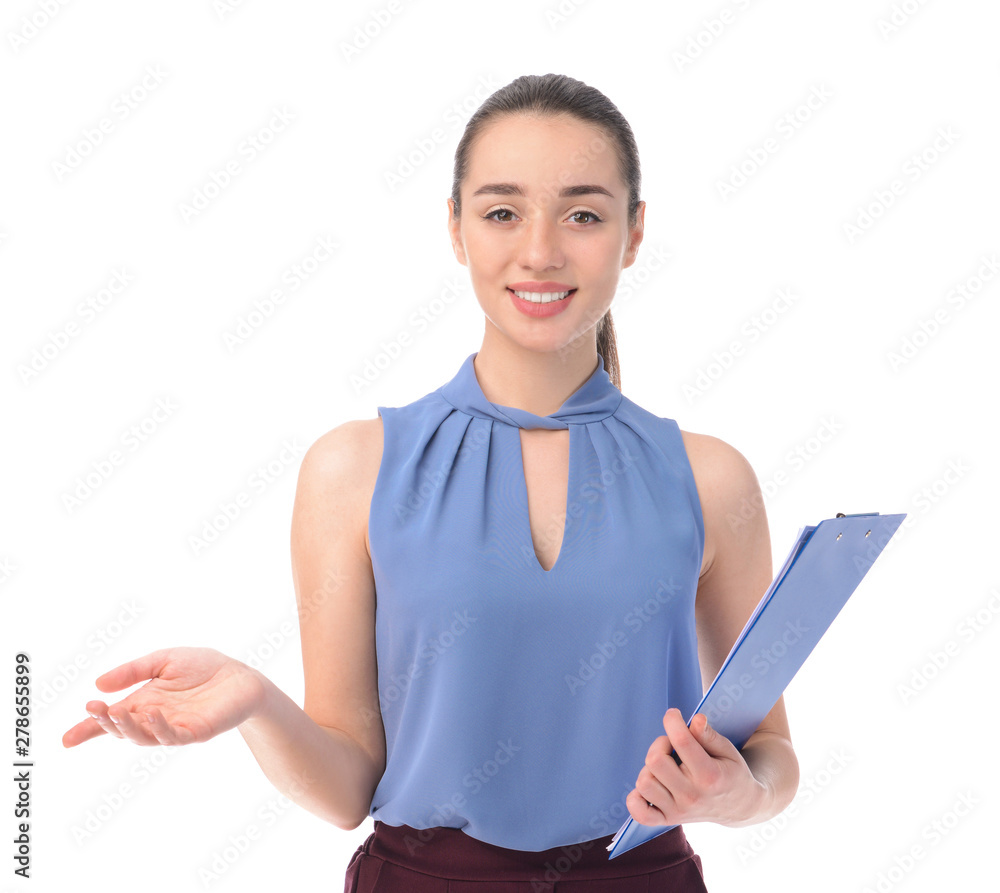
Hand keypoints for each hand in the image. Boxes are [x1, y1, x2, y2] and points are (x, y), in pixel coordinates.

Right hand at [61, 647, 266, 747]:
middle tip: (94, 709)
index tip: (66, 740)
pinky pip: (173, 736)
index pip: (112, 720)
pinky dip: (159, 727)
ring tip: (117, 711)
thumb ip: (133, 671)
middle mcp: (154, 719)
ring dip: (128, 726)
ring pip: (144, 736)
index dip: (89, 730)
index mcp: (143, 702)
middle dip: (105, 723)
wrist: (240, 675)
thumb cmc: (203, 668)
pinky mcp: (195, 732)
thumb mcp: (163, 660)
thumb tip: (99, 683)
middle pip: (123, 729)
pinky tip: (151, 714)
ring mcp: (174, 728)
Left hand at [626, 707, 768, 827]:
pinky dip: (636, 798)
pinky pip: (640, 812)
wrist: (739, 808)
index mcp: (709, 776)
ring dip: (649, 768)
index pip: (681, 741)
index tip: (673, 714)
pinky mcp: (669, 819)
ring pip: (644, 783)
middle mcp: (691, 795)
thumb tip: (695, 719)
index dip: (672, 721)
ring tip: (665, 765)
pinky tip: (652, 784)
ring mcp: (678, 810)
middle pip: (655, 760)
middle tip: (672, 744)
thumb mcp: (728, 751)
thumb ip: (709, 735)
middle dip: (661, 743)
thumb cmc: (731, 773)